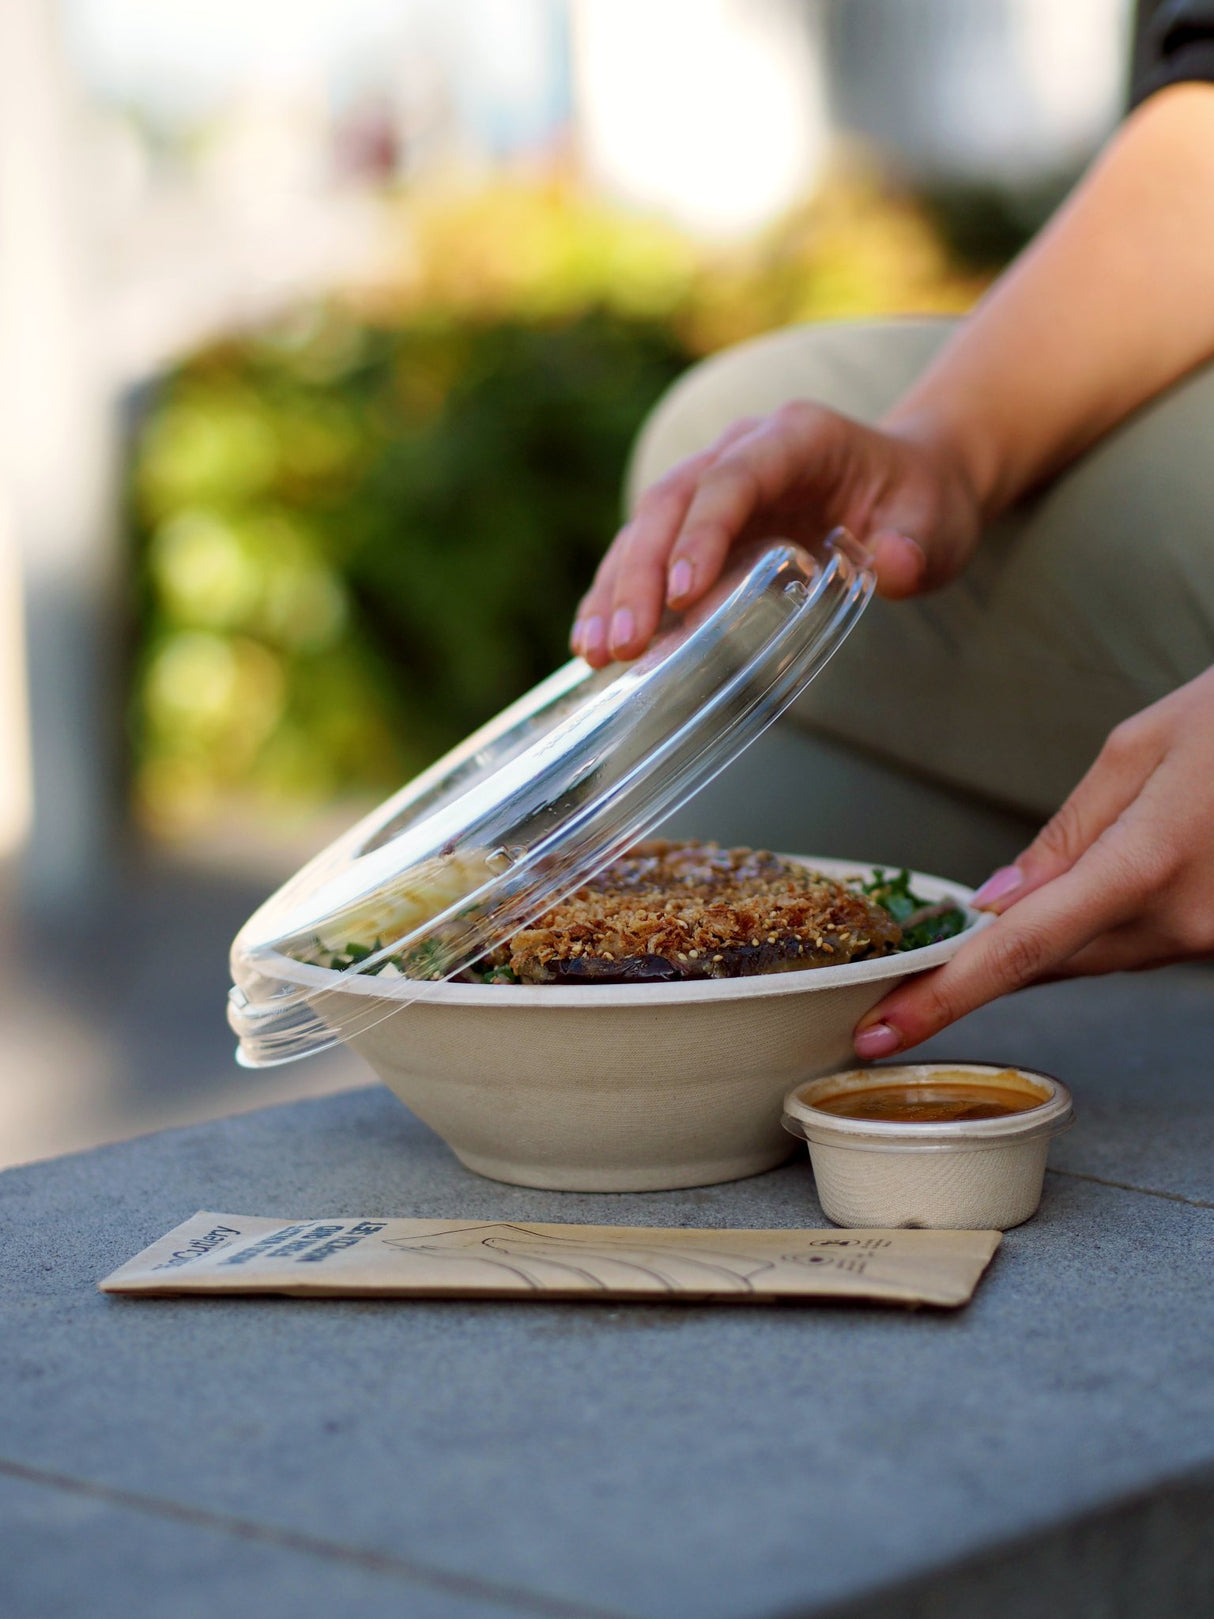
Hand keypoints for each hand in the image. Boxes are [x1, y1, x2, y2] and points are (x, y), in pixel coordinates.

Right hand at [570, 402, 982, 666]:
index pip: (734, 479)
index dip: (703, 532)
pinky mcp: (700, 520)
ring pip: (646, 526)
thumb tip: (891, 568)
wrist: (910, 480)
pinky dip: (620, 595)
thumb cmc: (919, 501)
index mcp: (798, 438)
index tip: (683, 592)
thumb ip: (915, 545)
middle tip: (624, 641)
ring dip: (617, 590)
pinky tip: (596, 643)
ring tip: (596, 652)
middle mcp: (744, 450)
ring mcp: (714, 481)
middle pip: (672, 502)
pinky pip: (648, 552)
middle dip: (641, 574)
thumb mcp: (937, 523)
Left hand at [854, 665, 1213, 1057]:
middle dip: (982, 966)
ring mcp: (1211, 938)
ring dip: (1045, 941)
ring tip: (1018, 906)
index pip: (1022, 947)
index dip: (945, 997)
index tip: (881, 1030)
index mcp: (1148, 860)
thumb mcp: (1143, 746)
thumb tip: (999, 900)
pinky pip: (1138, 946)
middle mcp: (1184, 919)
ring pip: (1095, 957)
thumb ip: (1067, 831)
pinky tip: (1089, 894)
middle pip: (1053, 961)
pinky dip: (1097, 928)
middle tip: (905, 983)